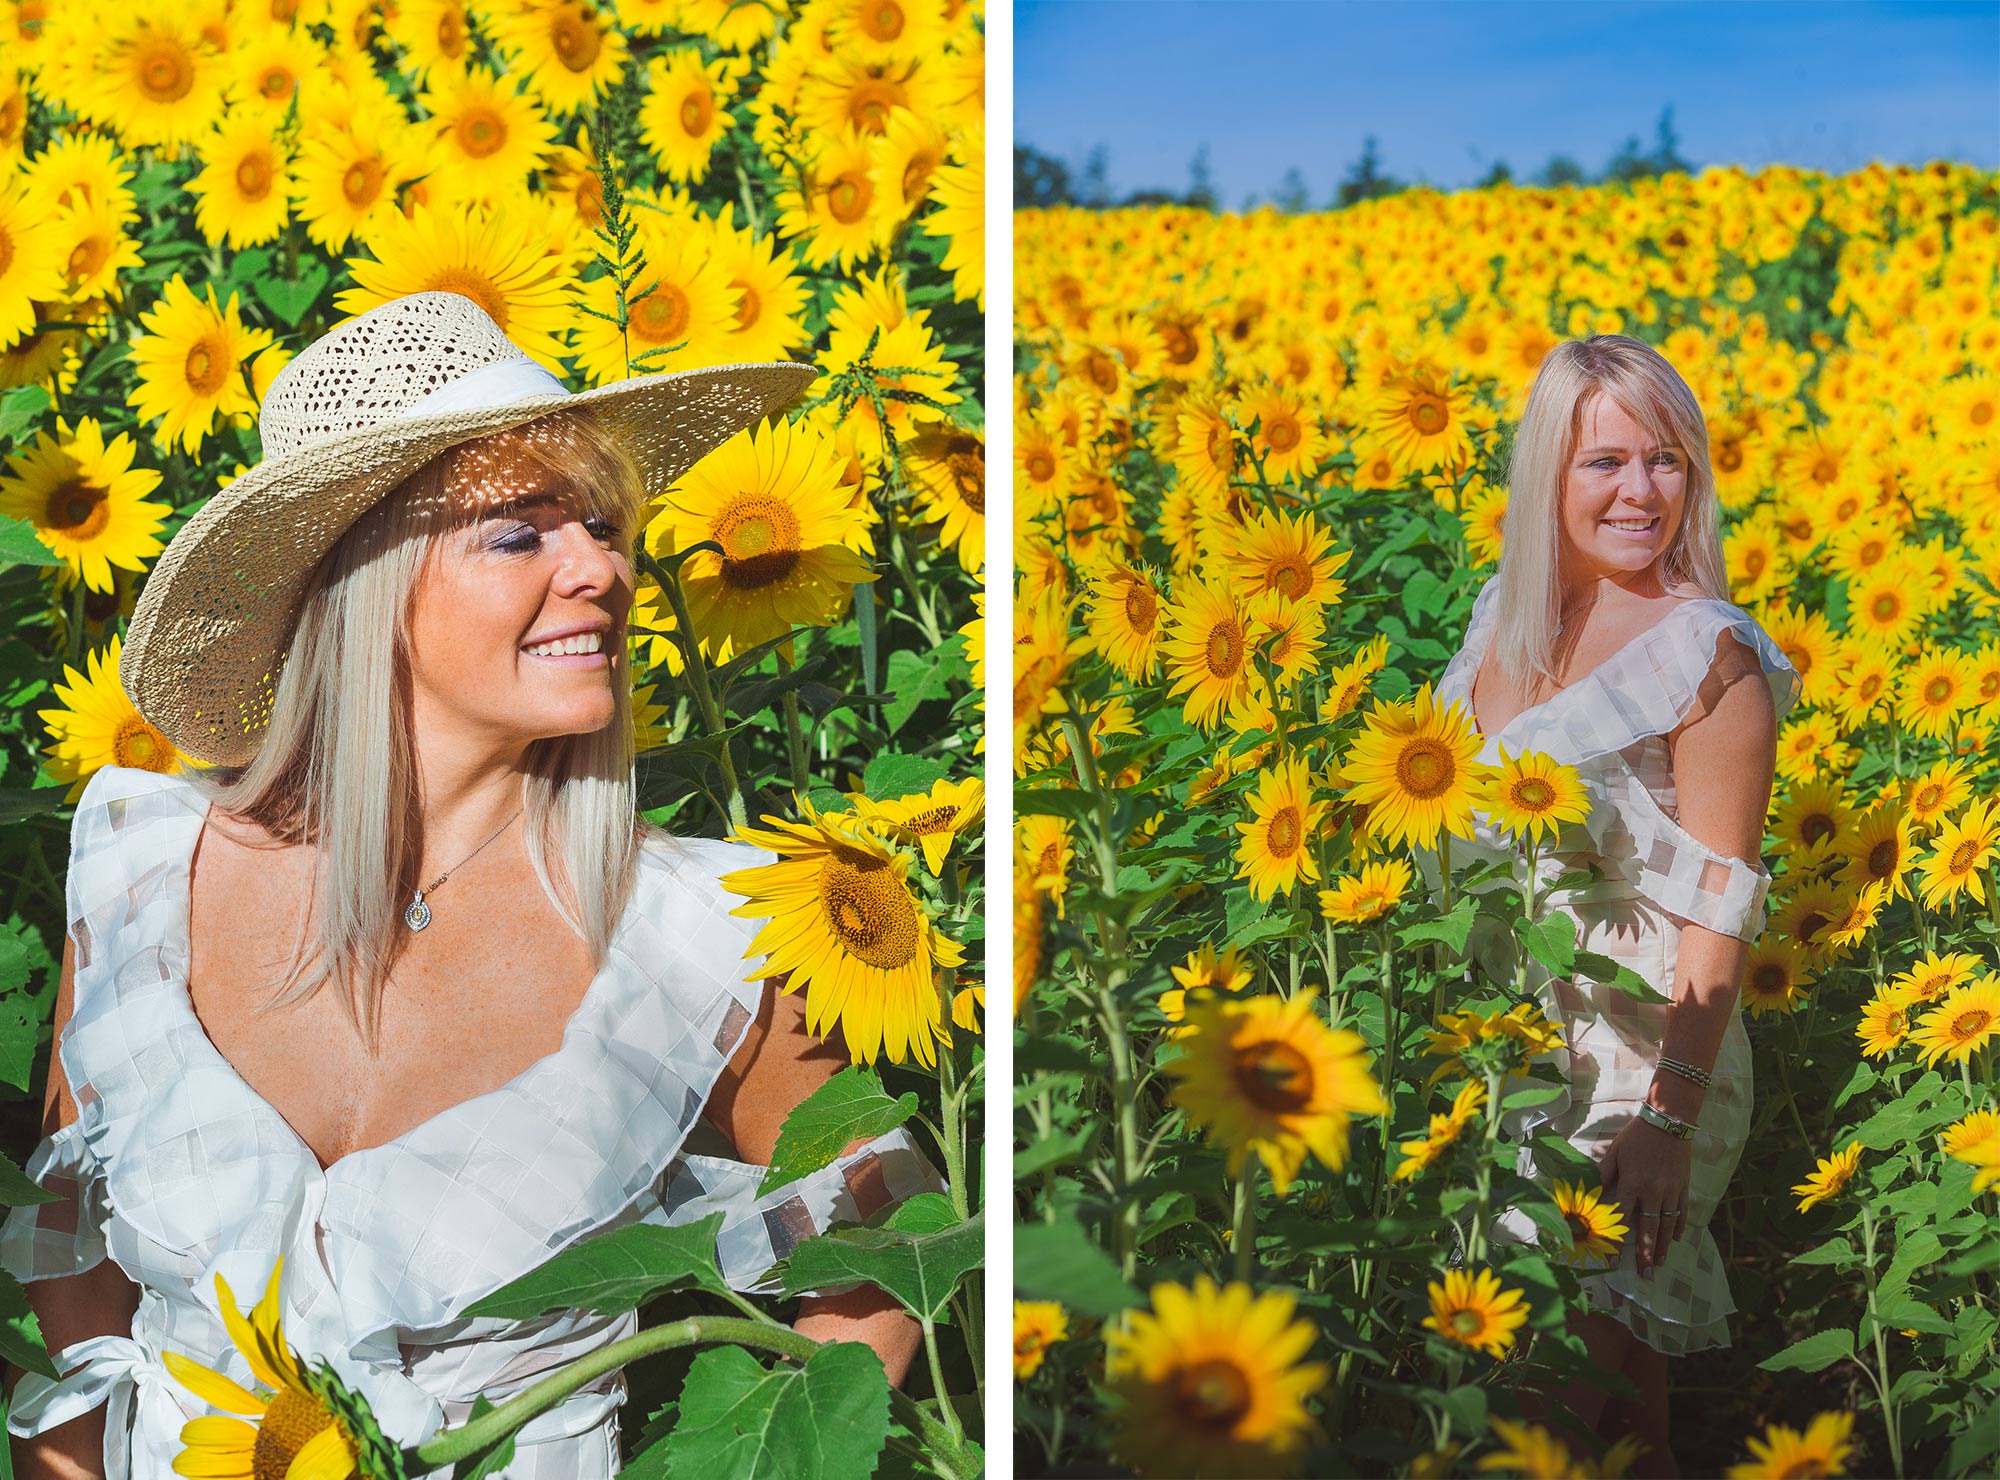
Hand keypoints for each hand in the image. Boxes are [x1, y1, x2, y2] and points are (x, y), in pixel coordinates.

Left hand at [1598, 1113, 1692, 1277]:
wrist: (1668, 1122)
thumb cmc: (1636, 1137)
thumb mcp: (1614, 1154)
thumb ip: (1602, 1176)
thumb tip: (1588, 1195)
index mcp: (1632, 1185)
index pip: (1622, 1220)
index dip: (1616, 1242)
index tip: (1611, 1261)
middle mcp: (1652, 1192)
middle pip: (1648, 1229)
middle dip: (1645, 1254)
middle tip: (1645, 1275)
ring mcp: (1671, 1191)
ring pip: (1667, 1225)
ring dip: (1662, 1245)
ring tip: (1658, 1262)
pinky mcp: (1683, 1187)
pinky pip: (1682, 1212)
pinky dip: (1679, 1227)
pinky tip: (1675, 1239)